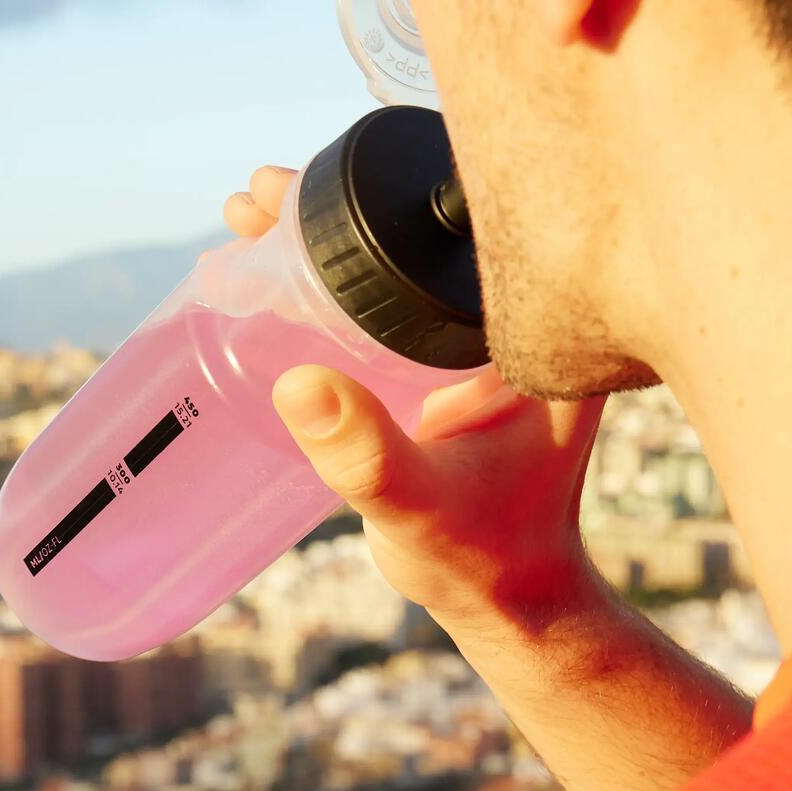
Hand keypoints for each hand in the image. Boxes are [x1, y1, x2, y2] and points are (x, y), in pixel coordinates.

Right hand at [225, 166, 609, 634]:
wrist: (507, 596)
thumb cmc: (484, 555)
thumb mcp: (419, 506)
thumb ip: (366, 456)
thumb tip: (300, 385)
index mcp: (540, 337)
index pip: (463, 229)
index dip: (379, 197)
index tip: (299, 193)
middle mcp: (521, 325)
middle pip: (422, 233)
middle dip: (335, 204)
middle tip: (258, 199)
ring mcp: (487, 343)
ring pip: (403, 261)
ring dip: (329, 236)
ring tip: (251, 220)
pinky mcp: (457, 365)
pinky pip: (394, 299)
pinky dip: (337, 279)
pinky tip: (274, 269)